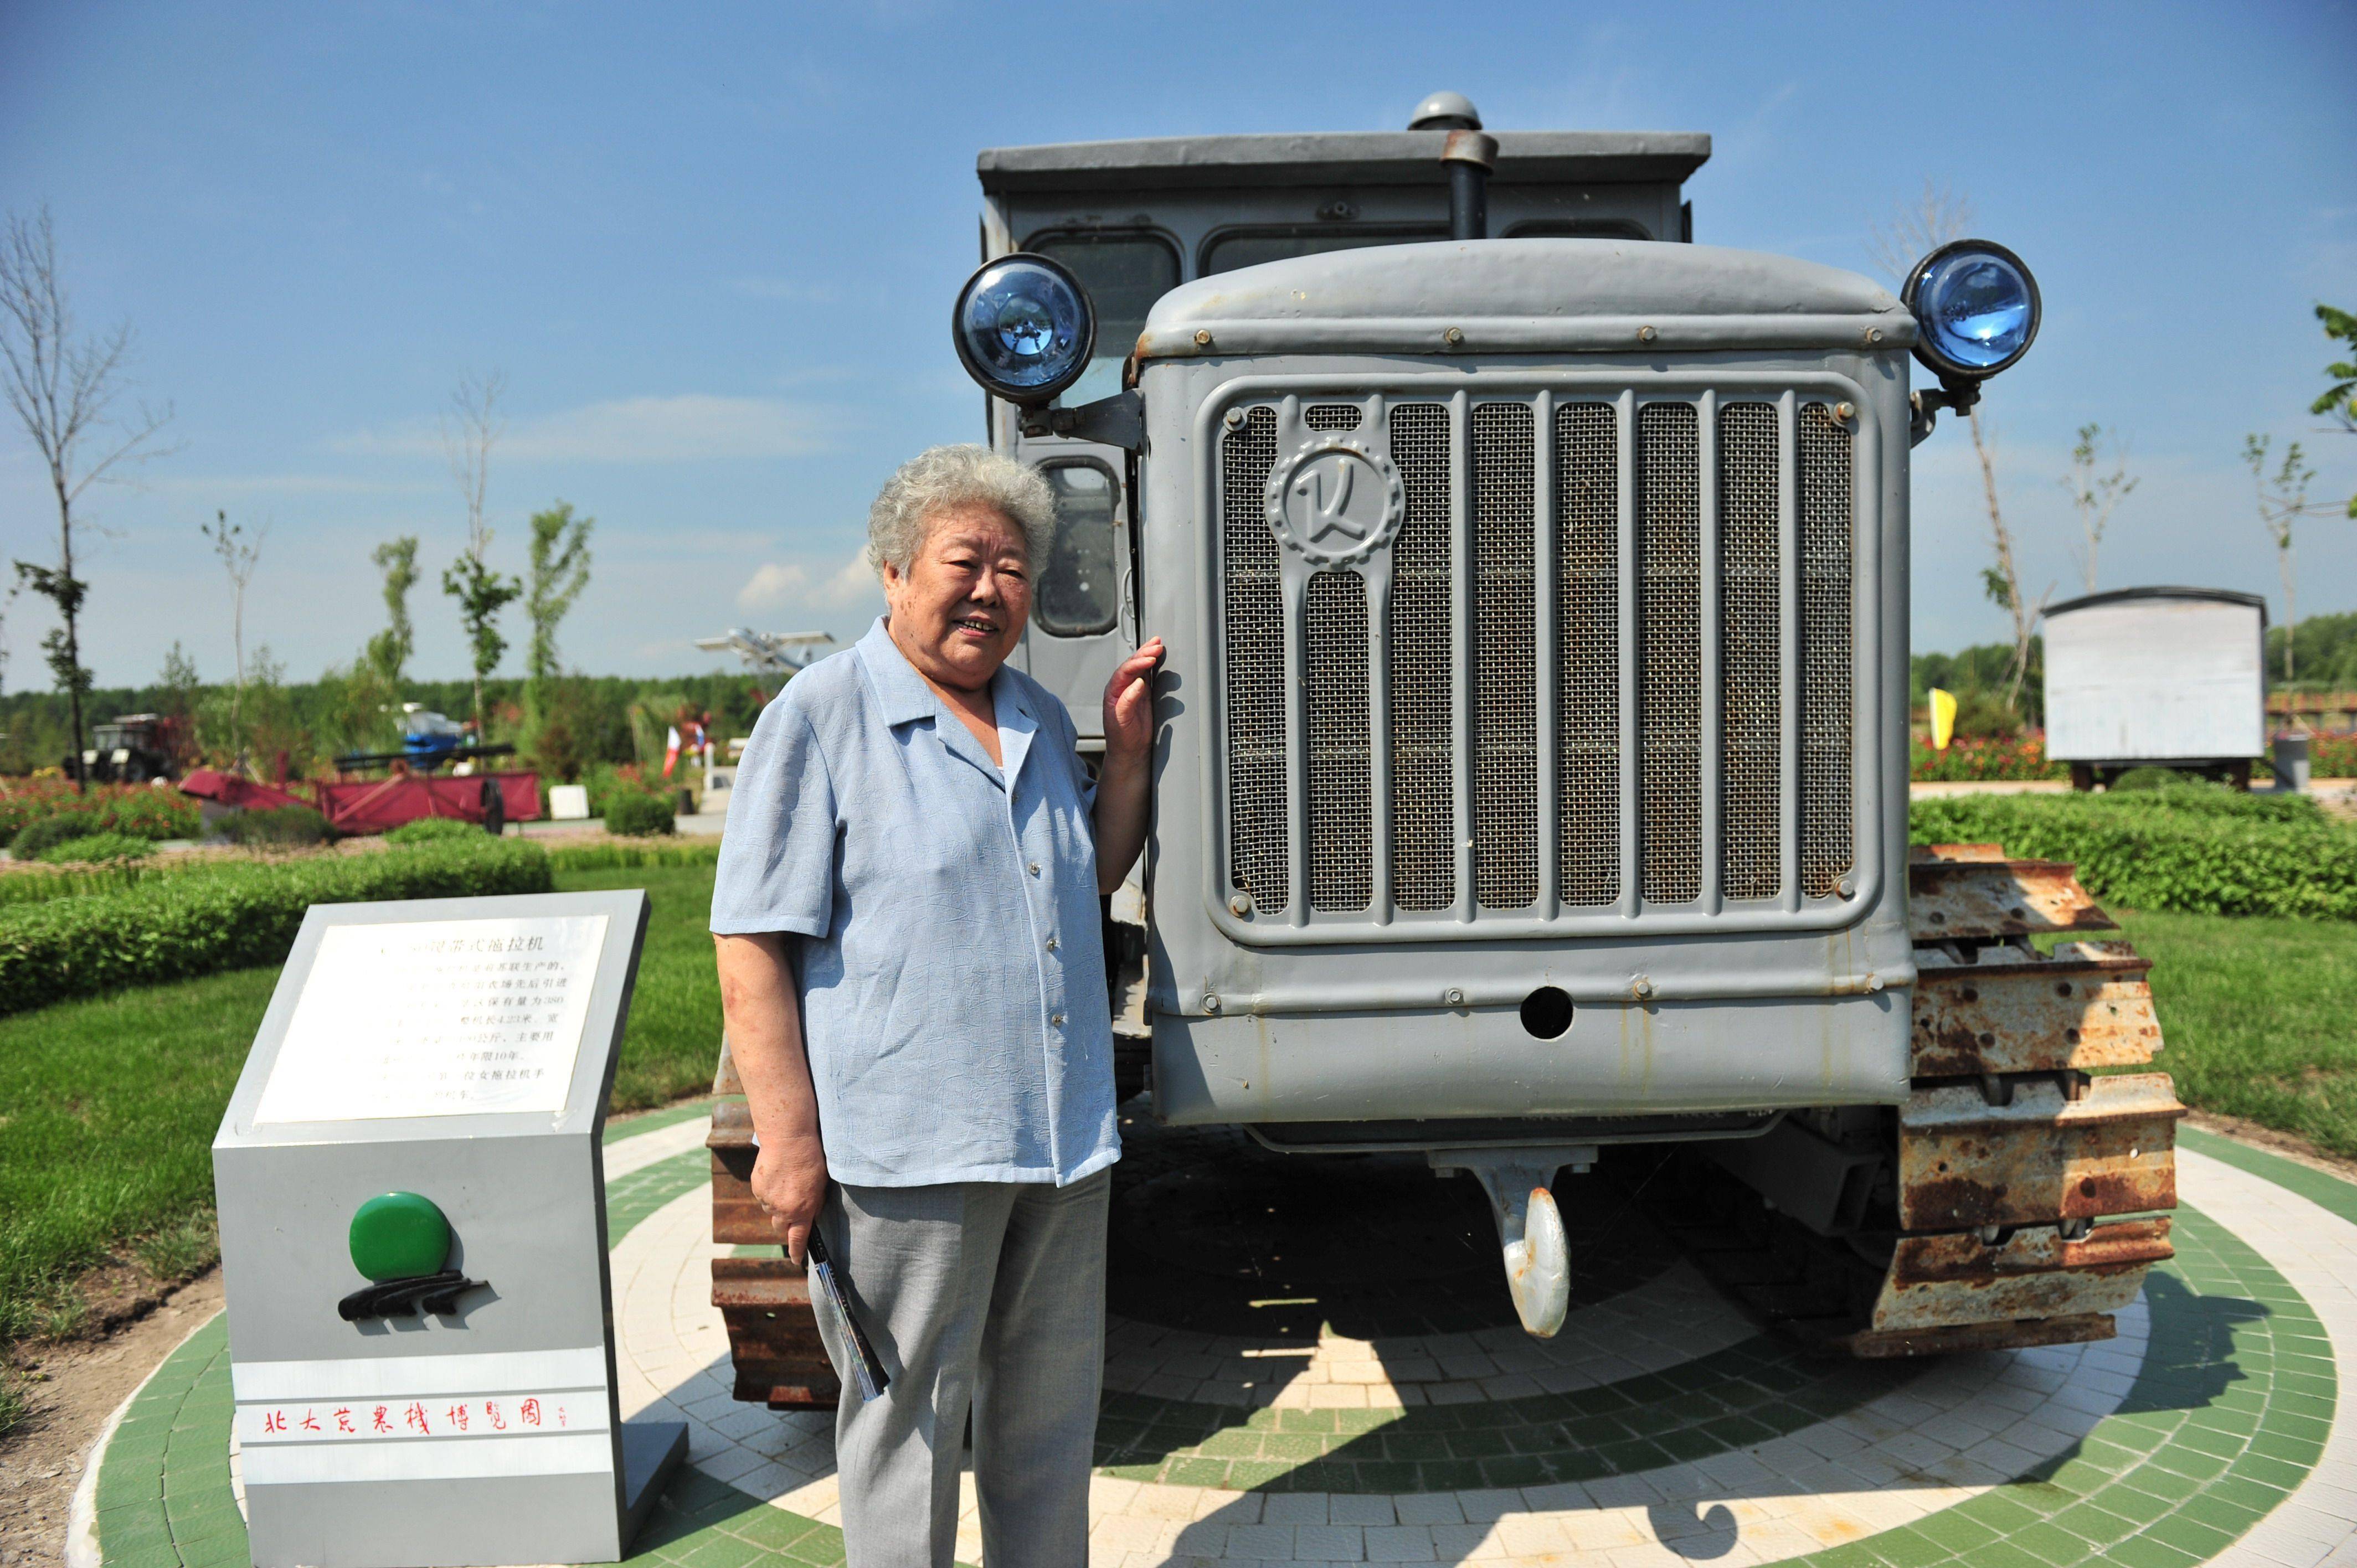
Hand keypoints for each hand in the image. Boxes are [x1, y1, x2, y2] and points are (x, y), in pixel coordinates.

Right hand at [750, 1133, 828, 1266]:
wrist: (788, 1139)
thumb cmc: (811, 1159)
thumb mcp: (821, 1186)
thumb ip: (814, 1204)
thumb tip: (810, 1216)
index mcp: (801, 1211)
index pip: (797, 1239)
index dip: (796, 1252)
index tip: (795, 1261)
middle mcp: (781, 1210)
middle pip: (781, 1227)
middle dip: (787, 1224)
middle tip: (793, 1209)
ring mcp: (766, 1199)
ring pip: (771, 1210)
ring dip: (778, 1204)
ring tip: (787, 1182)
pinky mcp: (757, 1188)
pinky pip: (763, 1196)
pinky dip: (769, 1191)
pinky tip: (777, 1175)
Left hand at [1103, 637, 1164, 763]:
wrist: (1129, 750)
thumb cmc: (1121, 738)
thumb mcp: (1121, 721)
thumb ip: (1127, 701)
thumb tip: (1139, 682)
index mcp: (1113, 691)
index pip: (1125, 671)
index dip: (1137, 663)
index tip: (1150, 659)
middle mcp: (1122, 687)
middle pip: (1132, 664)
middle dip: (1144, 653)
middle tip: (1157, 645)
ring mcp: (1133, 689)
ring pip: (1140, 667)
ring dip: (1149, 654)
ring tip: (1158, 643)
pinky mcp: (1144, 694)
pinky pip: (1148, 675)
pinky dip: (1154, 665)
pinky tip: (1160, 657)